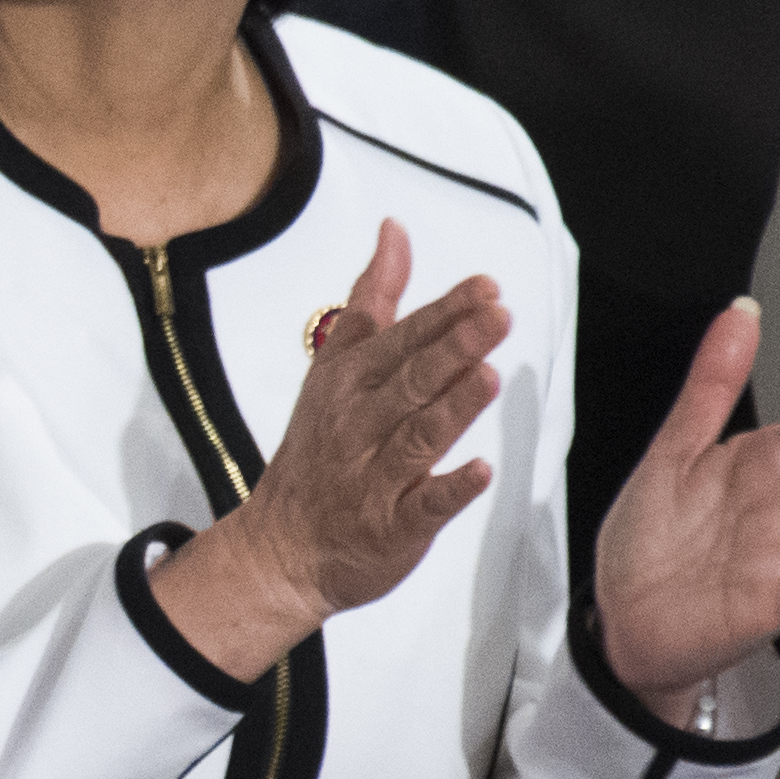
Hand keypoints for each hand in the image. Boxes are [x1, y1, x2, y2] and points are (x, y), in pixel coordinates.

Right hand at [145, 224, 505, 681]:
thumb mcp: (335, 366)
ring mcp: (375, 478)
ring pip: (418, 436)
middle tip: (497, 316)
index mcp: (349, 382)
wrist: (281, 548)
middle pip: (412, 380)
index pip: (402, 339)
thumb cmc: (319, 448)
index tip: (485, 287)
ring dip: (453, 407)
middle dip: (454, 347)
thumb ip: (372, 300)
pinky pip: (423, 506)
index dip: (444, 313)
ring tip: (489, 377)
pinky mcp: (392, 527)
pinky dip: (450, 489)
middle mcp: (360, 425)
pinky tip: (480, 471)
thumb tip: (394, 230)